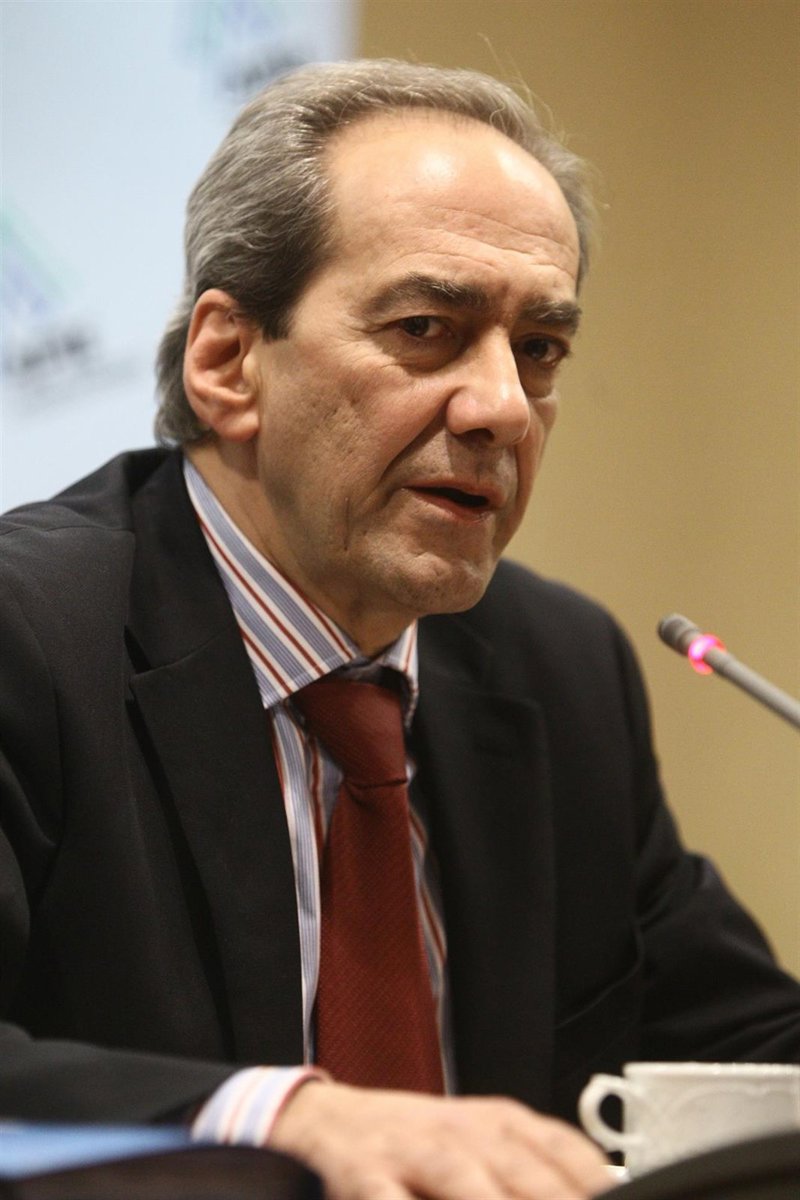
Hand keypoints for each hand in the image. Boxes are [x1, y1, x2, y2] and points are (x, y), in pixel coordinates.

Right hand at [270, 1080, 610, 1199]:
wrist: (332, 1118)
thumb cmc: (424, 1144)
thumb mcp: (487, 1143)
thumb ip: (542, 1170)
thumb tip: (602, 1193)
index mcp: (503, 1124)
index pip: (566, 1152)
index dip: (597, 1184)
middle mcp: (466, 1132)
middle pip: (524, 1171)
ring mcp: (416, 1150)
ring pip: (463, 1179)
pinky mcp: (368, 1173)